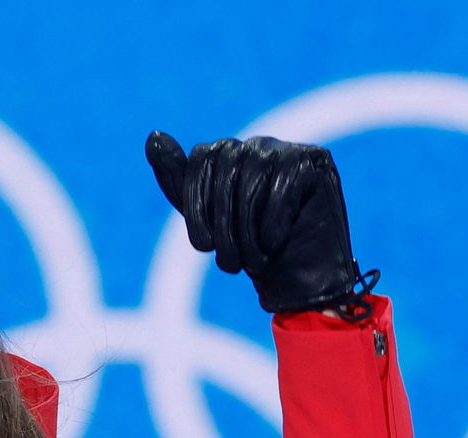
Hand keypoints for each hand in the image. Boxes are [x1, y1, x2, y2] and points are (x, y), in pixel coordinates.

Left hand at [145, 131, 377, 318]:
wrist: (295, 272)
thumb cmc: (245, 245)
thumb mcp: (202, 216)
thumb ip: (176, 178)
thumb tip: (153, 135)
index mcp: (222, 153)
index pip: (200, 160)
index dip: (198, 206)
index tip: (204, 246)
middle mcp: (252, 144)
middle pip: (227, 171)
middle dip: (224, 226)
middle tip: (229, 264)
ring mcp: (285, 148)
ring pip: (254, 179)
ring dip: (248, 230)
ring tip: (251, 261)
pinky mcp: (314, 160)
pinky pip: (284, 185)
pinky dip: (274, 221)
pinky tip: (274, 242)